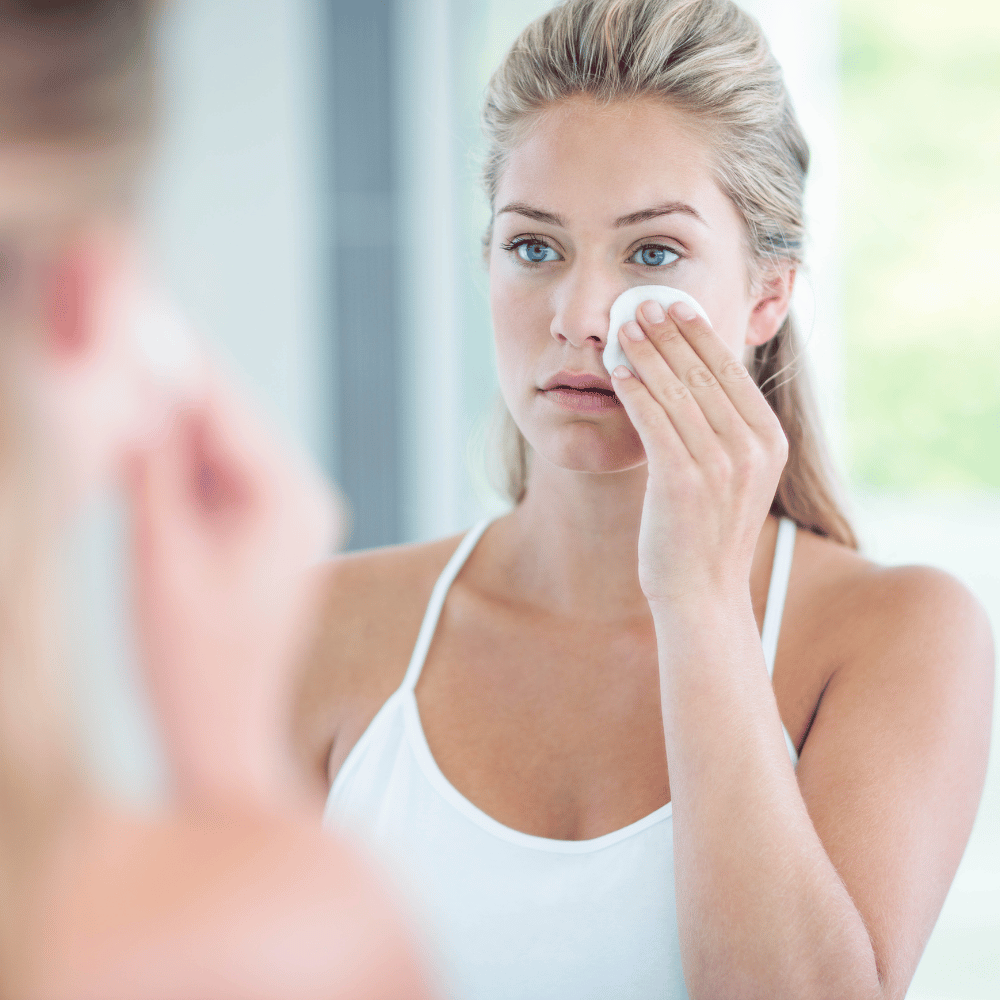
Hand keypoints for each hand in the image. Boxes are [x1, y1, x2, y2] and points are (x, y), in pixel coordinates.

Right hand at [126, 362, 340, 810]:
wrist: (220, 732)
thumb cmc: (192, 661)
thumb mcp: (159, 553)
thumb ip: (152, 466)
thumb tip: (138, 387)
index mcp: (291, 498)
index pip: (223, 407)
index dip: (169, 360)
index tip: (127, 311)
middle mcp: (301, 498)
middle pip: (221, 422)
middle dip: (160, 390)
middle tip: (106, 345)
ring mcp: (286, 516)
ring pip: (212, 449)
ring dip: (160, 429)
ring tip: (108, 396)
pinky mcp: (263, 533)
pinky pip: (213, 481)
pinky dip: (170, 466)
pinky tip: (129, 448)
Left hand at [610, 301, 786, 605]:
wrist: (702, 593)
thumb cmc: (707, 533)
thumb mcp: (733, 476)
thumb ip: (726, 430)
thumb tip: (694, 377)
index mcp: (770, 442)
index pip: (731, 373)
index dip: (700, 335)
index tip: (676, 307)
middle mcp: (752, 449)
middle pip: (703, 373)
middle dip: (669, 333)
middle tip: (643, 303)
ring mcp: (720, 465)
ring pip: (676, 391)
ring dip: (647, 353)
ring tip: (625, 327)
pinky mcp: (682, 480)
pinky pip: (653, 420)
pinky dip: (634, 390)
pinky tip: (617, 372)